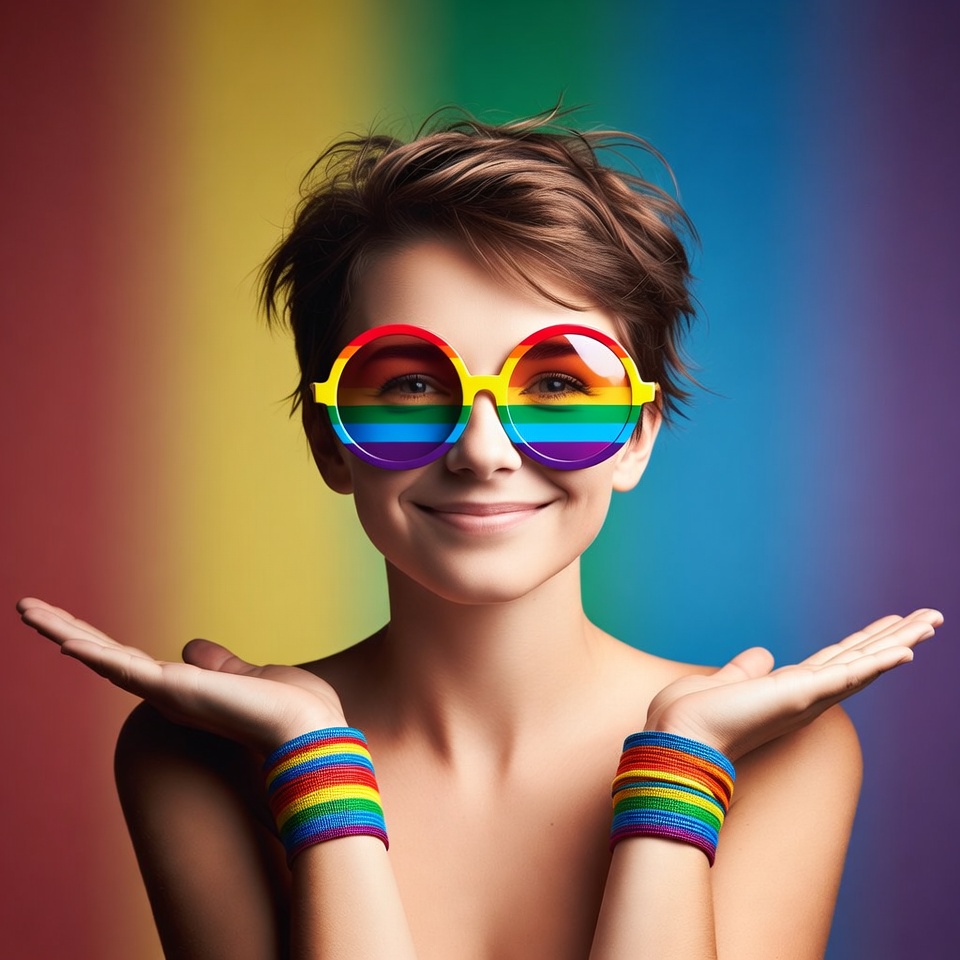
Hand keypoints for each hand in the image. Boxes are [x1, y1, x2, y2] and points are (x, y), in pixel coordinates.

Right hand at [17, 597, 346, 753]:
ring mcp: (167, 693)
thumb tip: (193, 648)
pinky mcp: (174, 690)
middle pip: (105, 656)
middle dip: (66, 632)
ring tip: (27, 608)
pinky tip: (63, 639)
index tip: (71, 627)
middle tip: (29, 608)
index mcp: (185, 690)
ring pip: (103, 657)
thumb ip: (218, 666)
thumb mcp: (248, 676)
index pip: (130, 661)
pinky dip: (93, 653)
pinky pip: (124, 669)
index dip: (98, 643)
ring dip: (64, 632)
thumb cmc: (290, 710)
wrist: (309, 732)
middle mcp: (167, 694)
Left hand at [644, 608, 942, 759]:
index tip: (890, 626)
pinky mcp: (800, 694)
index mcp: (789, 690)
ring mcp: (807, 696)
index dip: (865, 644)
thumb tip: (763, 655)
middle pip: (861, 659)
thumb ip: (747, 671)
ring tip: (931, 622)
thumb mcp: (725, 683)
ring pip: (864, 663)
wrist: (678, 738)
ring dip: (899, 642)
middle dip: (895, 639)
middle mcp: (807, 695)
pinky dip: (877, 662)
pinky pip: (848, 675)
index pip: (837, 661)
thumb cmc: (693, 719)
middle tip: (931, 618)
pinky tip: (905, 650)